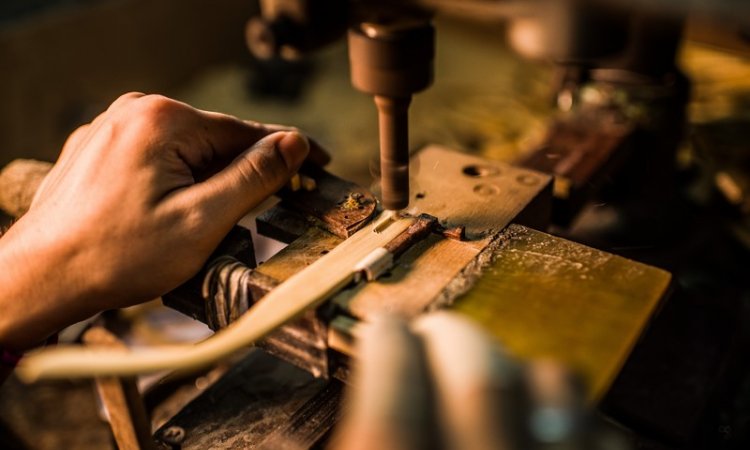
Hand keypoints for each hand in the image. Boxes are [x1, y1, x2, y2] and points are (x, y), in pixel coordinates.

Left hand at [0, 93, 308, 349]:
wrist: (40, 279)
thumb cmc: (118, 256)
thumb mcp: (204, 219)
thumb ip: (254, 176)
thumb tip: (294, 143)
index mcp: (164, 120)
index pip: (246, 132)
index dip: (289, 151)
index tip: (321, 161)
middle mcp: (135, 112)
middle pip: (216, 142)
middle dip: (245, 172)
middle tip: (277, 204)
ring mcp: (112, 129)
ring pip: (187, 152)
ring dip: (211, 181)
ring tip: (217, 223)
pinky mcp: (99, 151)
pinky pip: (157, 159)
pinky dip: (179, 182)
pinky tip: (178, 215)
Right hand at [332, 311, 622, 449]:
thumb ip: (353, 437)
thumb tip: (360, 384)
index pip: (391, 403)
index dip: (387, 348)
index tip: (386, 326)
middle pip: (481, 381)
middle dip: (454, 337)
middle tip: (438, 332)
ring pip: (558, 392)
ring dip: (525, 368)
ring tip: (504, 372)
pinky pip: (607, 433)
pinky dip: (580, 417)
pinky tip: (556, 426)